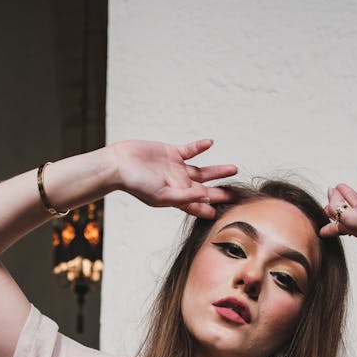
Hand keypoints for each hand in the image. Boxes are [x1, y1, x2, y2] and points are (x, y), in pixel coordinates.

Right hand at [112, 139, 237, 218]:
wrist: (120, 165)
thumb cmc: (137, 184)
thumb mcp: (162, 195)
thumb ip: (184, 196)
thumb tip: (205, 196)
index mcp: (177, 198)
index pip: (199, 206)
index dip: (212, 209)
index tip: (227, 212)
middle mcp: (179, 184)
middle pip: (205, 189)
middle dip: (220, 192)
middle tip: (236, 194)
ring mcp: (176, 169)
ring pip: (203, 170)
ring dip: (218, 170)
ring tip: (233, 169)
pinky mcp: (172, 153)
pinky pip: (190, 150)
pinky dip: (200, 147)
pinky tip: (210, 143)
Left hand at [320, 162, 356, 247]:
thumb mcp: (349, 219)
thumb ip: (337, 207)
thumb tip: (331, 195)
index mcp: (351, 227)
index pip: (335, 223)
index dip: (327, 220)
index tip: (319, 218)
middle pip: (344, 210)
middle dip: (335, 203)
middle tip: (329, 192)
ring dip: (348, 192)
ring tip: (339, 184)